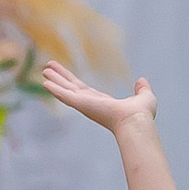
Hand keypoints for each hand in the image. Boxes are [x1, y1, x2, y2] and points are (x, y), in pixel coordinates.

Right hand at [41, 60, 157, 134]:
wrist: (136, 122)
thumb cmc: (142, 114)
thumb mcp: (144, 96)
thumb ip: (142, 88)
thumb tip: (141, 81)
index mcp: (103, 102)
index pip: (84, 90)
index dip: (74, 82)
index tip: (66, 75)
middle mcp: (91, 103)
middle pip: (71, 88)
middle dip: (60, 78)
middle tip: (47, 67)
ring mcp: (85, 104)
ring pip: (66, 90)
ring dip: (55, 80)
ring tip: (44, 70)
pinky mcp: (82, 104)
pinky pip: (65, 95)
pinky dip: (55, 89)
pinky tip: (45, 83)